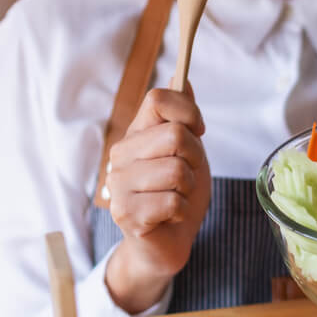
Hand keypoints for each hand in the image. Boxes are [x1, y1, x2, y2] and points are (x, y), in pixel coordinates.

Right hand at [104, 84, 210, 312]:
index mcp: (135, 134)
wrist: (170, 241)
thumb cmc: (180, 193)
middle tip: (186, 177)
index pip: (158, 99)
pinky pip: (173, 200)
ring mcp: (118, 185)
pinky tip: (169, 215)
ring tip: (177, 197)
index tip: (198, 131)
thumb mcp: (189, 150)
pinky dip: (181, 210)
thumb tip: (181, 75)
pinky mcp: (125, 214)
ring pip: (176, 170)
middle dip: (194, 158)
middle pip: (174, 135)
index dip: (188, 112)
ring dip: (189, 188)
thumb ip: (182, 116)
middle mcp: (120, 155)